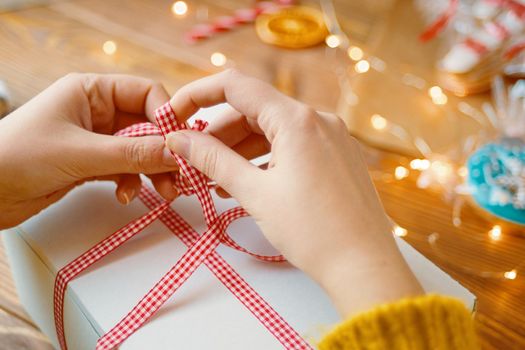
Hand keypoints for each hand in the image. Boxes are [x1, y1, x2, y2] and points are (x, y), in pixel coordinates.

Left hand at [0, 73, 179, 228]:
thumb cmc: (17, 157)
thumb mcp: (80, 153)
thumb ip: (131, 154)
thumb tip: (176, 155)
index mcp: (91, 91)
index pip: (146, 93)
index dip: (167, 117)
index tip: (182, 144)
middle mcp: (96, 111)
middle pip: (146, 126)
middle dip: (163, 151)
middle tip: (179, 176)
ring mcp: (94, 139)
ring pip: (138, 151)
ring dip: (152, 171)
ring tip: (163, 193)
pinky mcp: (90, 163)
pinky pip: (124, 169)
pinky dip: (131, 182)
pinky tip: (125, 195)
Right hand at [165, 70, 422, 316]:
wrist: (364, 266)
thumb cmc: (313, 232)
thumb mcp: (256, 193)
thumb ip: (213, 160)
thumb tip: (179, 139)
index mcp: (297, 119)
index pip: (236, 85)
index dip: (197, 94)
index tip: (174, 115)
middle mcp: (319, 119)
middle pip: (254, 109)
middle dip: (218, 131)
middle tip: (192, 158)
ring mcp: (332, 136)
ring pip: (273, 129)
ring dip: (240, 148)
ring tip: (214, 178)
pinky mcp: (337, 155)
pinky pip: (293, 145)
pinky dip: (266, 157)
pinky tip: (246, 181)